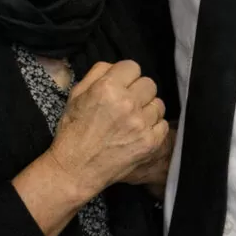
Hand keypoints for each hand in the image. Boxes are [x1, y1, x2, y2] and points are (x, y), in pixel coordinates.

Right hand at [46, 60, 167, 203]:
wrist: (76, 169)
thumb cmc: (73, 131)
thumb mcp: (76, 94)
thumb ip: (98, 73)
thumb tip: (116, 66)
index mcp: (108, 87)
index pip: (133, 66)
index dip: (126, 76)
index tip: (121, 86)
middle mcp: (127, 103)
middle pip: (149, 83)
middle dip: (138, 91)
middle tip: (127, 103)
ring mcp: (141, 124)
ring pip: (158, 103)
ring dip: (147, 109)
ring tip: (133, 120)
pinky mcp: (150, 142)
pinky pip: (162, 124)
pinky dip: (153, 127)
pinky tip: (138, 133)